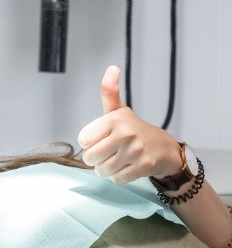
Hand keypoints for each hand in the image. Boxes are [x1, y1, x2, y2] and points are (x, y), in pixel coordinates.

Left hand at [77, 66, 180, 183]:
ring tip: (119, 159)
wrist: (164, 148)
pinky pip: (116, 179)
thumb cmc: (134, 130)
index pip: (83, 140)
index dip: (89, 143)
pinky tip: (128, 167)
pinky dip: (119, 176)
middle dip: (96, 159)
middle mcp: (125, 134)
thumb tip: (112, 68)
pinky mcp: (143, 167)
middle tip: (109, 152)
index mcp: (115, 119)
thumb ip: (109, 92)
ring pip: (102, 171)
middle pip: (90, 158)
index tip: (101, 138)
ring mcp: (135, 151)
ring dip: (107, 169)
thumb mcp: (119, 111)